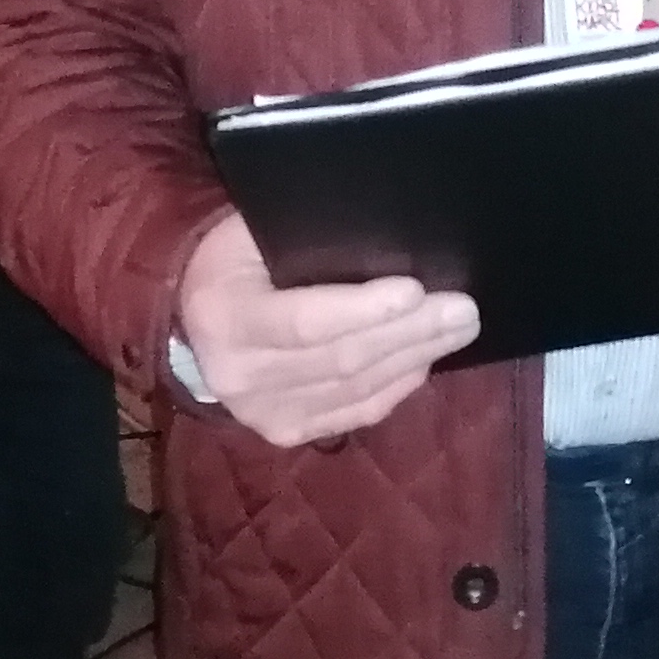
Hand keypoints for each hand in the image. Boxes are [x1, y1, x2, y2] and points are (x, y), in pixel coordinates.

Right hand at [174, 213, 480, 447]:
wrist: (194, 315)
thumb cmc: (233, 258)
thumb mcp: (249, 231)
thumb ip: (304, 234)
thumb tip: (387, 228)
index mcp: (227, 318)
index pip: (306, 322)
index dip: (365, 309)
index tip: (417, 289)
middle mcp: (240, 376)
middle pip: (343, 359)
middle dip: (412, 332)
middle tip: (465, 308)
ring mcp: (262, 412)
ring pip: (356, 389)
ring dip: (415, 358)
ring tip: (458, 329)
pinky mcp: (285, 430)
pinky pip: (355, 412)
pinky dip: (397, 387)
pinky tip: (424, 361)